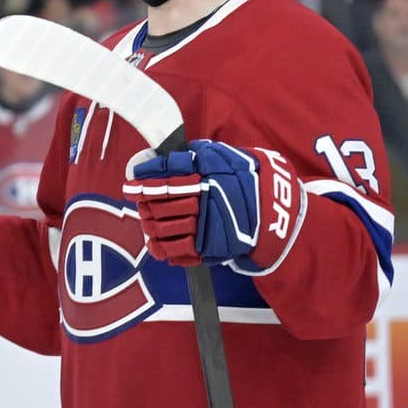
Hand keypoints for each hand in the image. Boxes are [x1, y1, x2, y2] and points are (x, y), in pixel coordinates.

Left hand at [123, 140, 300, 269]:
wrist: (276, 210)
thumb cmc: (247, 179)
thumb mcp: (225, 158)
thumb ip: (197, 155)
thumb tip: (166, 156)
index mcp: (206, 177)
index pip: (165, 178)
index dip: (144, 182)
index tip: (131, 184)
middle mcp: (204, 202)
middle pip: (160, 203)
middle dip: (145, 202)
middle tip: (137, 199)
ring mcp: (206, 226)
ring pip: (164, 227)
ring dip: (150, 224)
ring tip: (146, 220)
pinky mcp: (210, 247)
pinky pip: (178, 251)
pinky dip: (162, 248)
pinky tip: (155, 243)